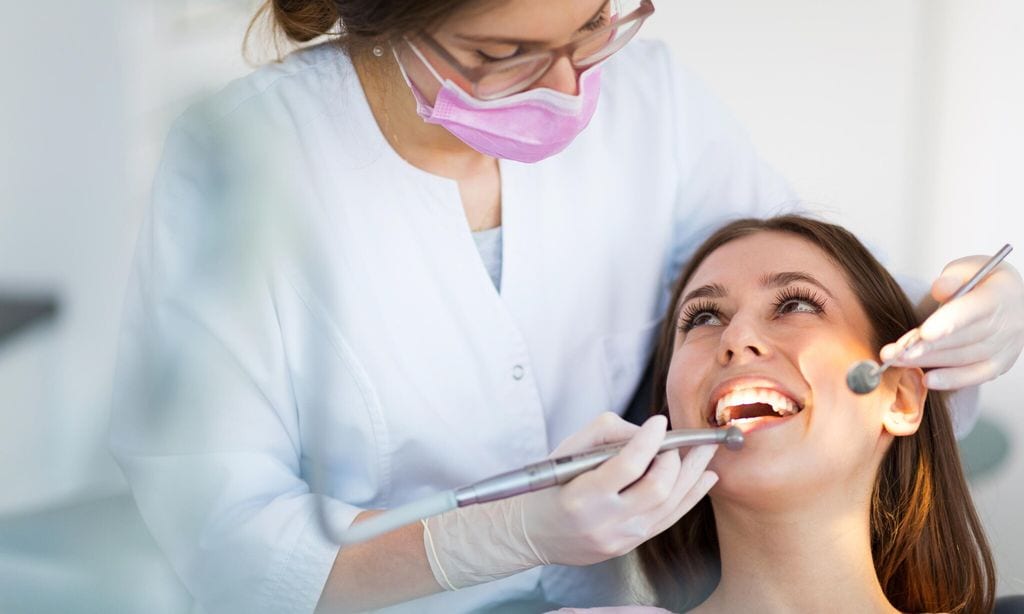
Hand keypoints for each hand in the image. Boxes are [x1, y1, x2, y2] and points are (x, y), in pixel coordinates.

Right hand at [522, 412, 717, 565]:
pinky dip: (692, 495)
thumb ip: (607, 433)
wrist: (535, 533)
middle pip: (657, 488)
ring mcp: (621, 538)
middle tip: (678, 441)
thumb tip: (647, 433)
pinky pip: (669, 519)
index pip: (627, 466)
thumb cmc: (551, 485)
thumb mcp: (567, 450)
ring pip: (670, 504)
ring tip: (707, 451)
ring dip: (693, 474)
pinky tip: (705, 477)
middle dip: (676, 459)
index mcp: (582, 496)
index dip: (649, 441)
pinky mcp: (631, 545)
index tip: (659, 421)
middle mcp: (604, 522)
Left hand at [881, 257, 1023, 388]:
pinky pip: (975, 376)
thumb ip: (953, 277)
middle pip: (963, 338)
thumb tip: (940, 289)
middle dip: (926, 347)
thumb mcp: (970, 267)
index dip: (948, 322)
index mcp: (1000, 295)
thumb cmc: (985, 282)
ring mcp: (1005, 347)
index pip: (973, 310)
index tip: (924, 333)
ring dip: (929, 361)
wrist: (1013, 301)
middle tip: (896, 351)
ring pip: (964, 358)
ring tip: (898, 360)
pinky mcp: (999, 364)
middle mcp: (1007, 324)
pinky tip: (927, 380)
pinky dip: (951, 380)